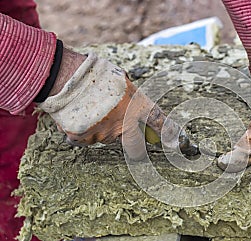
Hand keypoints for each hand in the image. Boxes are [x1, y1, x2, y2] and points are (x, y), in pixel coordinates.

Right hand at [38, 50, 192, 159]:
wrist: (65, 77)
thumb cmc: (96, 73)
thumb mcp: (123, 81)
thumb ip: (133, 98)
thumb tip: (138, 109)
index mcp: (137, 106)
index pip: (160, 123)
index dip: (170, 134)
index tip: (177, 143)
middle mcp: (124, 125)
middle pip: (136, 149)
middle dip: (136, 148)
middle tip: (128, 137)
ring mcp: (103, 134)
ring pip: (109, 139)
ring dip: (105, 130)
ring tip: (94, 110)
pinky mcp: (84, 139)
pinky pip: (88, 139)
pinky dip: (86, 130)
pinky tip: (81, 115)